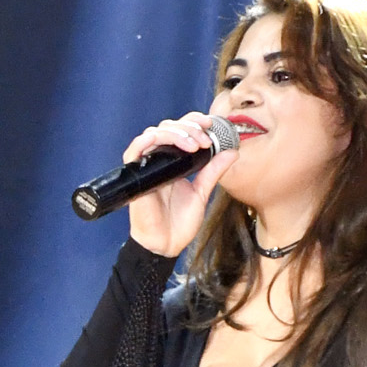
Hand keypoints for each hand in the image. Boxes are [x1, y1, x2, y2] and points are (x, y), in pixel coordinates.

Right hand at [123, 113, 235, 258]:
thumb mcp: (202, 192)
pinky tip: (161, 140)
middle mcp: (160, 160)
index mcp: (174, 161)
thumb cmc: (179, 222)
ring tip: (193, 144)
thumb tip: (232, 151)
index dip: (194, 122)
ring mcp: (147, 166)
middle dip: (189, 127)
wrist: (166, 245)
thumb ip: (213, 171)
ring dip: (175, 133)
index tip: (211, 125)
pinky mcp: (136, 176)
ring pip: (153, 134)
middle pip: (168, 127)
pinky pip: (133, 151)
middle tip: (205, 138)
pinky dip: (146, 140)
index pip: (180, 130)